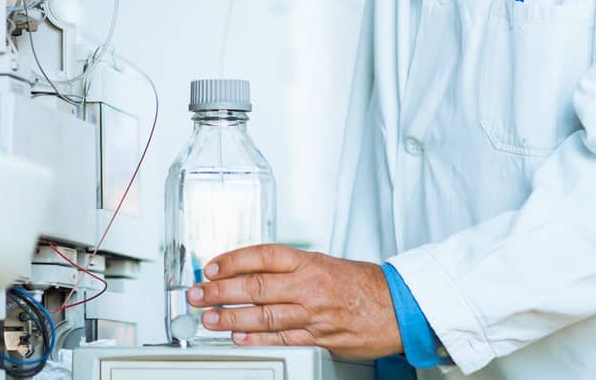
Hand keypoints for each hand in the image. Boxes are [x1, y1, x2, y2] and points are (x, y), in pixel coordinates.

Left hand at [186, 245, 404, 359]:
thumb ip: (288, 268)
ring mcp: (313, 314)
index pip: (262, 256)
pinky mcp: (320, 338)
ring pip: (264, 316)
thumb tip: (249, 271)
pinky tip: (238, 338)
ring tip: (209, 319)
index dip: (232, 260)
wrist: (398, 307)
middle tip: (197, 294)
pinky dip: (257, 339)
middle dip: (220, 291)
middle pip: (256, 287)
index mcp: (308, 262)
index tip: (211, 266)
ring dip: (232, 318)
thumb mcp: (323, 262)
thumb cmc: (361, 283)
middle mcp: (308, 287)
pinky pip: (283, 338)